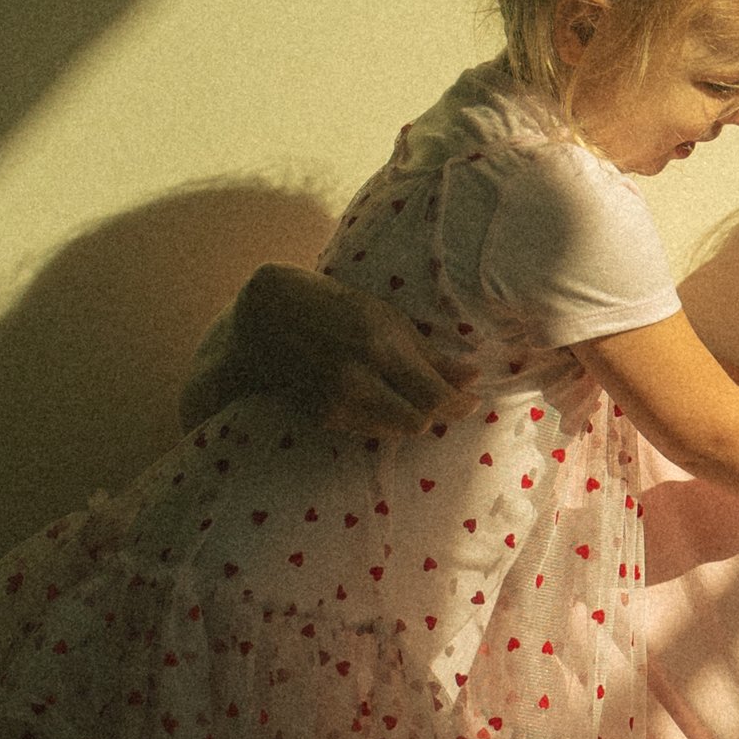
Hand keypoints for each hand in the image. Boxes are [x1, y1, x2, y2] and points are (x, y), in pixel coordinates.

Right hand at [229, 265, 474, 436]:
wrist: (265, 319)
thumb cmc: (333, 308)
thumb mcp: (386, 319)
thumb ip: (430, 354)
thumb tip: (474, 377)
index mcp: (379, 346)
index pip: (434, 395)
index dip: (460, 403)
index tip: (473, 399)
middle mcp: (358, 378)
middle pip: (418, 421)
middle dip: (438, 414)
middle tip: (447, 400)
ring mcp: (337, 402)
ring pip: (396, 429)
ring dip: (410, 416)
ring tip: (406, 391)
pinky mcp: (322, 418)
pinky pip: (370, 428)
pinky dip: (382, 417)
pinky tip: (376, 395)